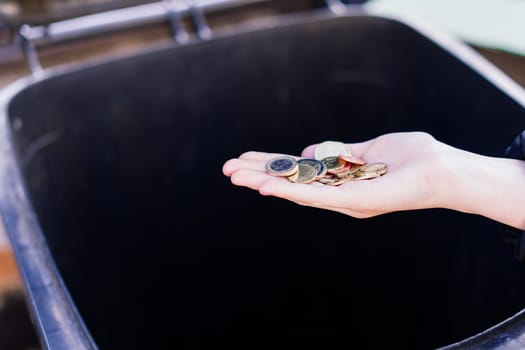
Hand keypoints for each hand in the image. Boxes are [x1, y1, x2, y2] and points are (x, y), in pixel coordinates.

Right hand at [222, 132, 451, 217]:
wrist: (444, 170)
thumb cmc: (413, 158)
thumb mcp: (371, 148)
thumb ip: (339, 152)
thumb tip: (307, 151)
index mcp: (339, 180)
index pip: (298, 172)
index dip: (271, 166)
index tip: (245, 160)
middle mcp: (336, 193)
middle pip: (291, 182)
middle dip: (258, 174)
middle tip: (226, 169)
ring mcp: (342, 199)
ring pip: (295, 191)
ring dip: (263, 182)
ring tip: (234, 176)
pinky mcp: (352, 200)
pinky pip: (315, 195)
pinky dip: (288, 190)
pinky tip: (264, 185)